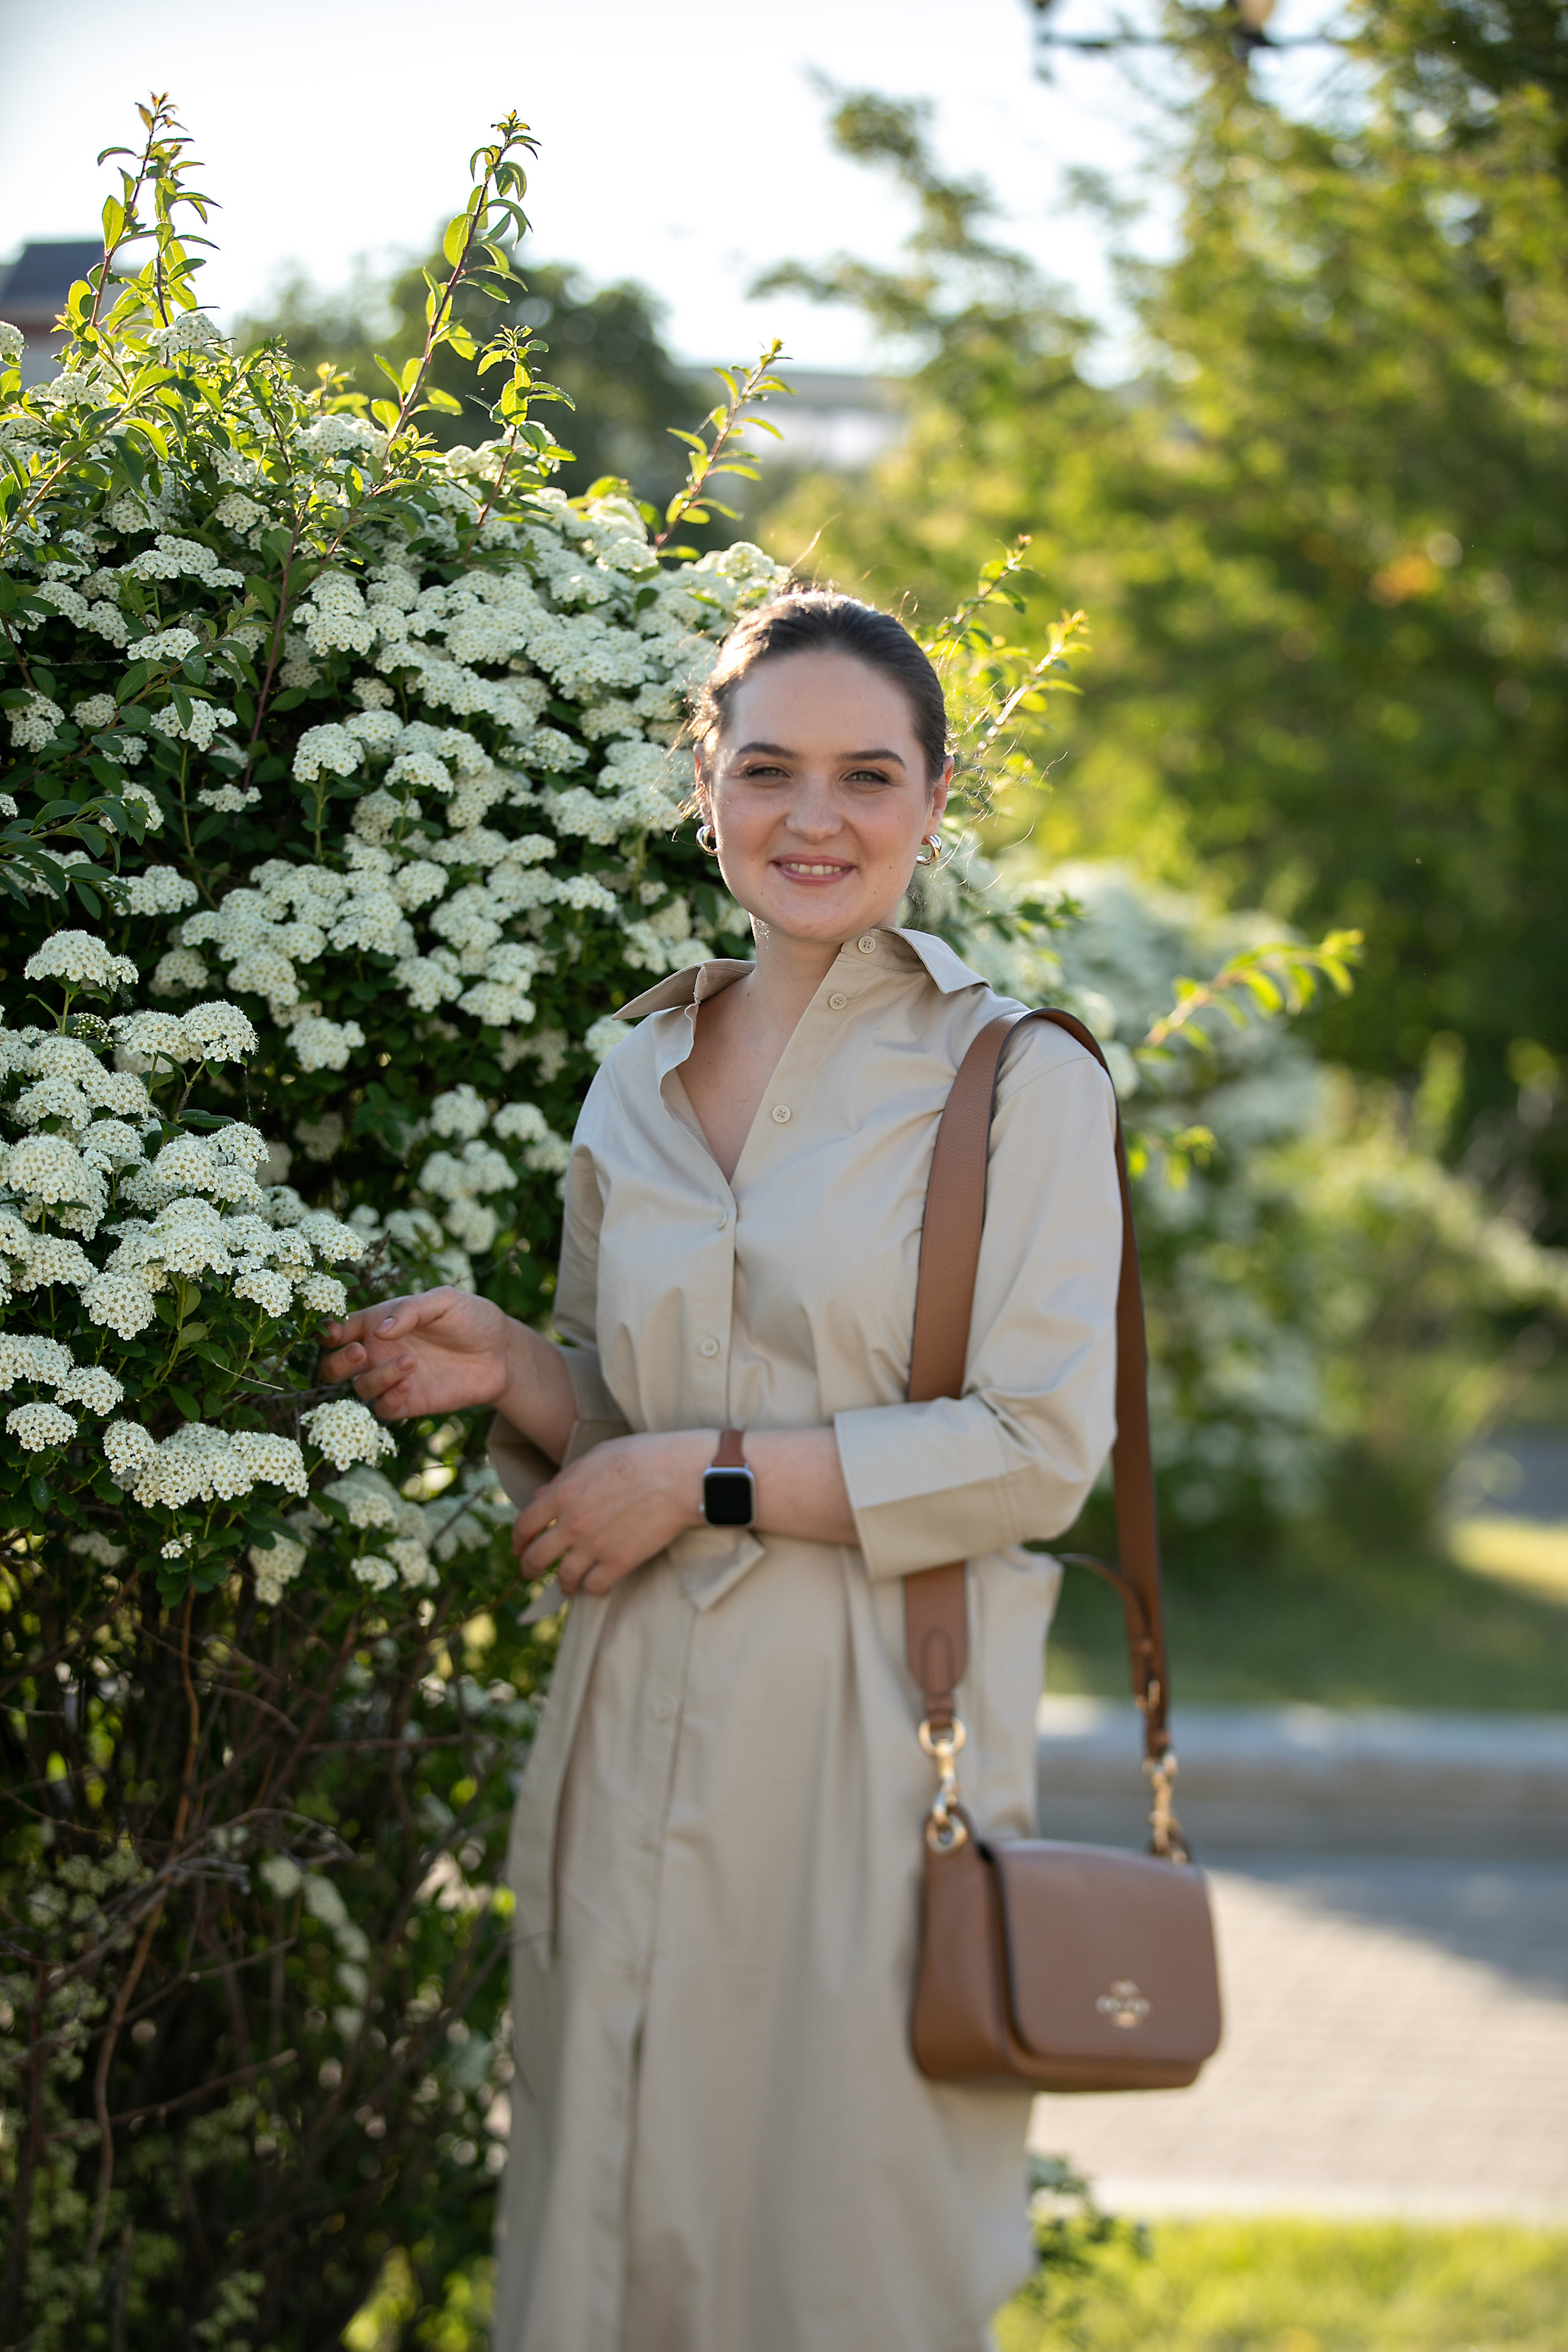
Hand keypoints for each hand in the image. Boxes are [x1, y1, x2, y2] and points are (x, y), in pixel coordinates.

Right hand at [317, 1288, 523, 1421]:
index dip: (328, 1332)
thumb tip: (379, 1330)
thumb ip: (411, 1309)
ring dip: (378, 1377)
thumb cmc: (472, 1318)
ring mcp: (391, 1379)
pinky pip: (383, 1409)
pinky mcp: (408, 1403)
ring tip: (411, 1361)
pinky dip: (389, 1399)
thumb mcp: (444, 1301)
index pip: (339, 1330)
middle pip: (333, 1367)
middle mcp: (378, 1352)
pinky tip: (410, 1384)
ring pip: (360, 1388)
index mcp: (378, 1322)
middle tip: (362, 1353)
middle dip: (338, 1363)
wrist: (502, 1353)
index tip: (335, 1333)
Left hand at [513, 1430, 713, 1595]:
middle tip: (531, 1574)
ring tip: (567, 1587)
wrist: (682, 1476)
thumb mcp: (597, 1456)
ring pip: (564, 1578)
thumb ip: (566, 1478)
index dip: (517, 1540)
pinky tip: (595, 1586)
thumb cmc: (644, 1456)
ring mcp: (594, 1546)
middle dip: (529, 1569)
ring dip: (562, 1585)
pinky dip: (591, 1589)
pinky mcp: (619, 1562)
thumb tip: (541, 1497)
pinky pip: (594, 1586)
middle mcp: (572, 1524)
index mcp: (563, 1494)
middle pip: (536, 1558)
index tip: (519, 1547)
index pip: (524, 1525)